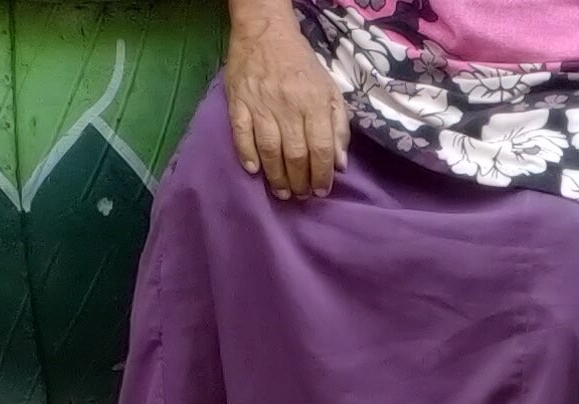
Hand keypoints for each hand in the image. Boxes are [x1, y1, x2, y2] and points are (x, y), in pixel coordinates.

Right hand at [224, 6, 348, 200]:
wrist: (266, 33)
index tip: (321, 191)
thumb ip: (339, 126)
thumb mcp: (330, 90)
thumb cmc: (302, 66)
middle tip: (301, 195)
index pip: (322, 148)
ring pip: (270, 150)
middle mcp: (288, 106)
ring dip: (276, 177)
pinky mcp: (238, 102)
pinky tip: (254, 171)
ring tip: (282, 192)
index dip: (322, 175)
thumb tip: (340, 163)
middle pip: (296, 154)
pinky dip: (247, 155)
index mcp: (314, 103)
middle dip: (300, 182)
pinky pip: (241, 134)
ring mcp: (261, 105)